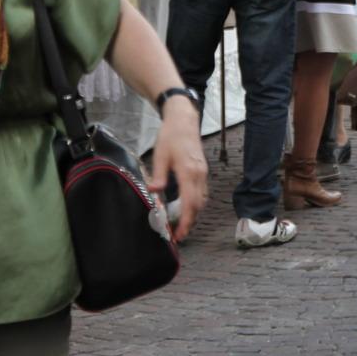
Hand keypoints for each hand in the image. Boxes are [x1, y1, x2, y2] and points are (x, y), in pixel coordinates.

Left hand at [148, 94, 206, 240]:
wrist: (184, 120)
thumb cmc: (170, 136)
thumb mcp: (160, 154)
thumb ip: (158, 175)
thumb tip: (153, 191)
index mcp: (188, 171)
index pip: (189, 202)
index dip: (184, 220)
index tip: (178, 233)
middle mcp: (199, 174)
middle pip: (198, 205)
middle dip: (189, 222)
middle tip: (178, 235)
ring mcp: (203, 172)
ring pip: (202, 200)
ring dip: (193, 215)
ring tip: (182, 226)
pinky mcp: (203, 171)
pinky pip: (202, 192)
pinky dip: (196, 204)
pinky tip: (187, 209)